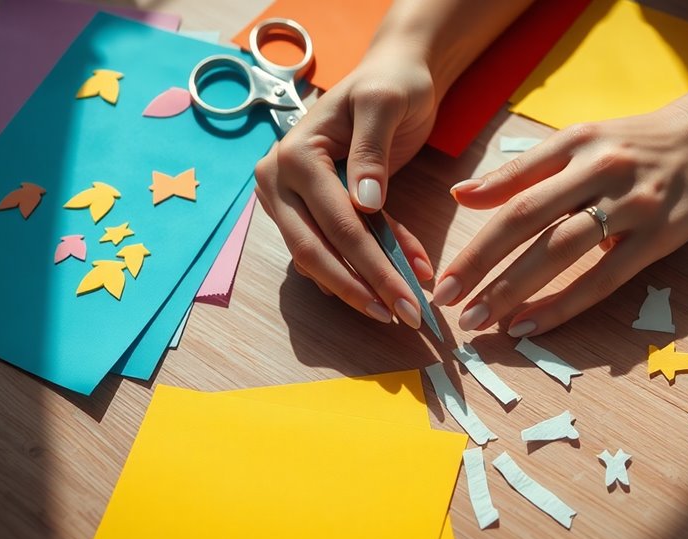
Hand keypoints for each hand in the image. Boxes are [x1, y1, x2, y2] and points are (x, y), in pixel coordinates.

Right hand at [254, 45, 437, 327]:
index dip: (373, 265)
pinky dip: (362, 268)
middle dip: (362, 289)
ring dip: (359, 285)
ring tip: (398, 307)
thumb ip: (372, 150)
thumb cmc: (391, 84)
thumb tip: (365, 203)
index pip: (336, 223)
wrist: (391, 73)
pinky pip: (328, 248)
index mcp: (295, 155)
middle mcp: (279, 179)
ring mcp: (287, 197)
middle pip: (316, 250)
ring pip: (316, 258)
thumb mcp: (386, 104)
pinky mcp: (304, 208)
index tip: (408, 297)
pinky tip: (395, 280)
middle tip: (402, 316)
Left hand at [432, 106, 687, 336]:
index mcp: (573, 144)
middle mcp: (598, 169)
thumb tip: (461, 194)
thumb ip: (521, 171)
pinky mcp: (658, 236)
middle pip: (528, 219)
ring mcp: (631, 204)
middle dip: (482, 264)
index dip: (473, 237)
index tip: (442, 276)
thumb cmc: (633, 146)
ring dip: (514, 287)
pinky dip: (564, 303)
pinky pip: (604, 278)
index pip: (511, 192)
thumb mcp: (577, 142)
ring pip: (561, 250)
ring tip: (481, 319)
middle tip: (448, 302)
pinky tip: (531, 324)